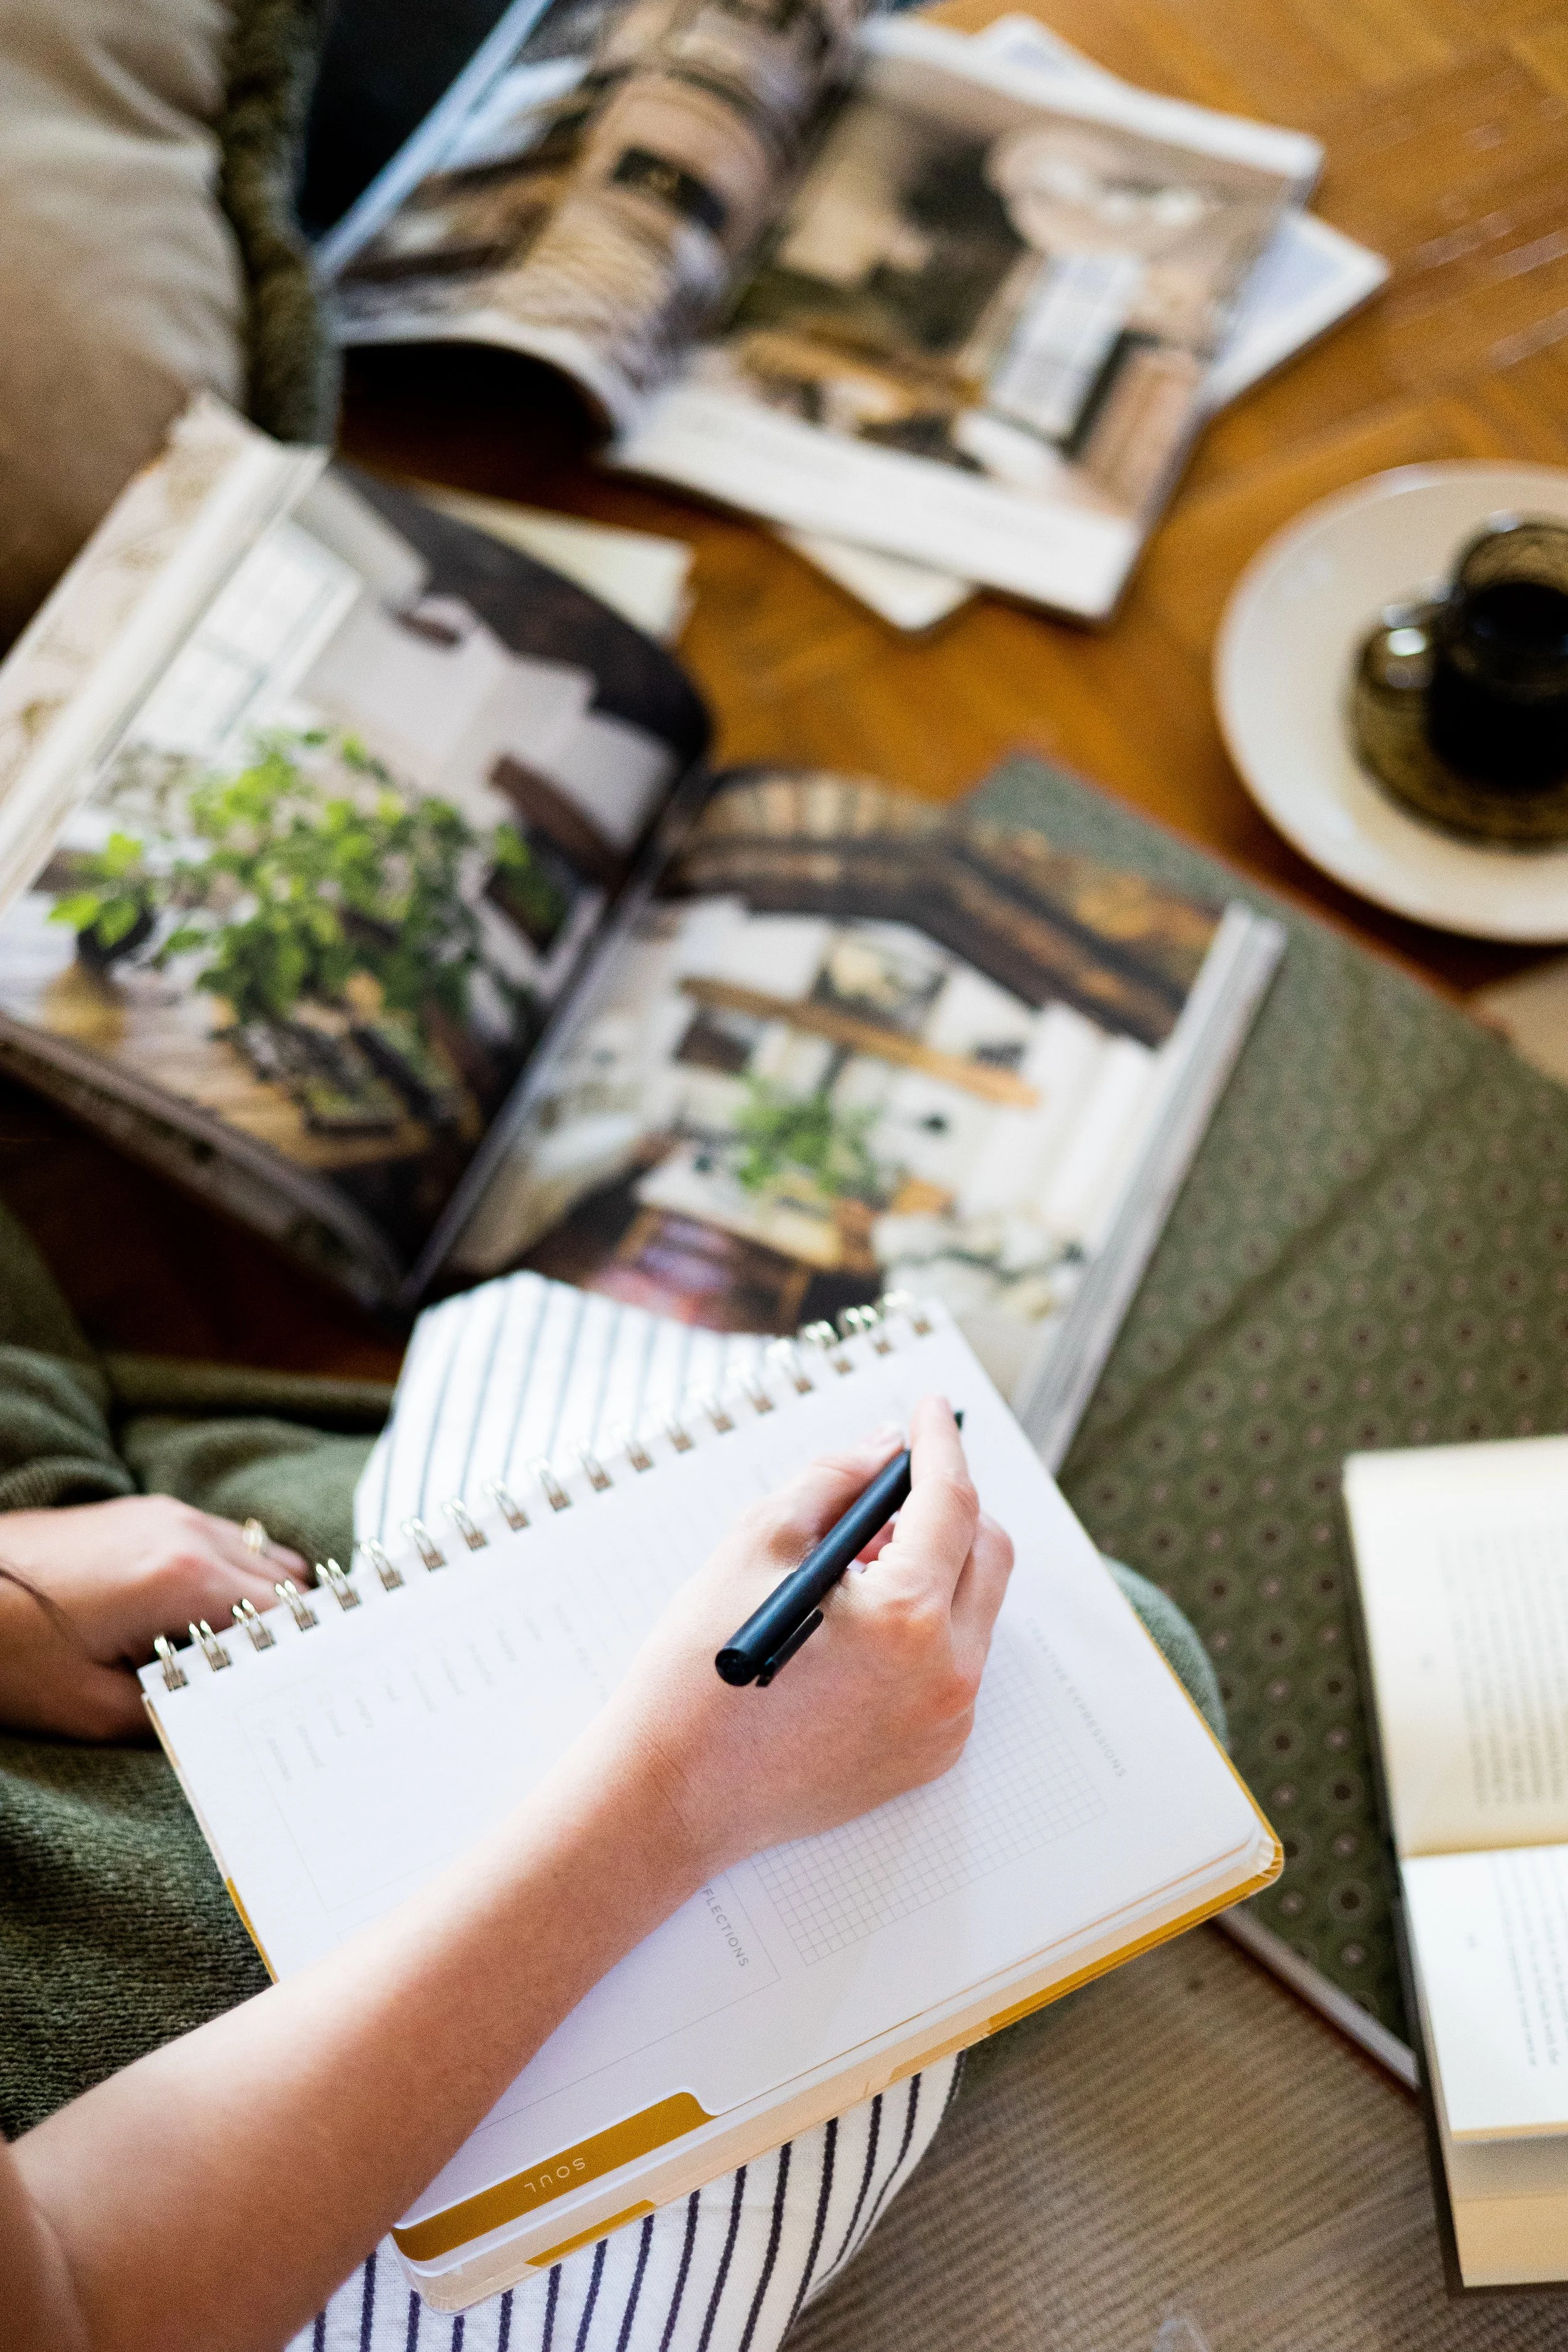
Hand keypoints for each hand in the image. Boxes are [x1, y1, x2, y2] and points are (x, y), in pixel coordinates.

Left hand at [0, 1496, 306, 1740]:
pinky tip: (201, 1619)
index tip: (307, 1692)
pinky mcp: (146, 1513)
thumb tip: (229, 1718)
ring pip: (260, 1553)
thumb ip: (176, 1713)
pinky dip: (232, 1575)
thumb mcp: (93, 1709)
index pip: (286, 1614)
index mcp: (185, 1579)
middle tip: (279, 1679)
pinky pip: (222, 1539)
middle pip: (287, 1578)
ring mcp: (168, 1515)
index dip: (301, 1656)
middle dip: (290, 1628)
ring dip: (263, 1598)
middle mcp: (189, 1533)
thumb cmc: (11, 1652)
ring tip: (239, 1653)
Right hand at [583, 1395, 1013, 1880]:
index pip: (953, 1500)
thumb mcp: (759, 1543)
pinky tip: (854, 1627)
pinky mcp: (931, 1754)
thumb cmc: (701, 1670)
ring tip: (856, 1562)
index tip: (930, 1411)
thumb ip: (834, 1481)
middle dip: (949, 1505)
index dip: (939, 1443)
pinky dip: (921, 1629)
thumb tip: (884, 1448)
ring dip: (933, 1568)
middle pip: (987, 1554)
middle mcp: (947, 1674)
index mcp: (910, 1616)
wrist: (672, 1797)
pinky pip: (950, 1666)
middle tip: (890, 1487)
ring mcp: (945, 1722)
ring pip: (971, 1611)